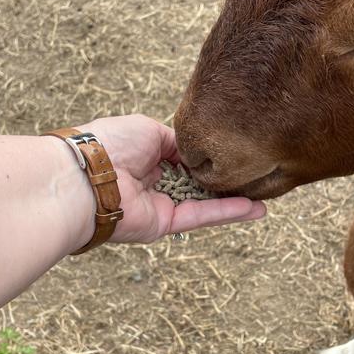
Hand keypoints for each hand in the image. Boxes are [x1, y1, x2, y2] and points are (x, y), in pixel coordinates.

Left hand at [81, 115, 265, 242]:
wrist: (86, 177)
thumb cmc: (111, 143)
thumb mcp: (149, 129)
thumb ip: (176, 140)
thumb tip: (196, 152)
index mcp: (145, 153)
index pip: (184, 156)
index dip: (209, 154)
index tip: (237, 150)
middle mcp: (153, 180)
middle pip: (196, 181)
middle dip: (225, 180)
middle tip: (257, 176)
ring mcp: (159, 204)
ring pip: (204, 202)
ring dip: (234, 201)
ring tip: (266, 198)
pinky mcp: (163, 224)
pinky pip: (200, 216)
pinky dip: (227, 212)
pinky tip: (255, 209)